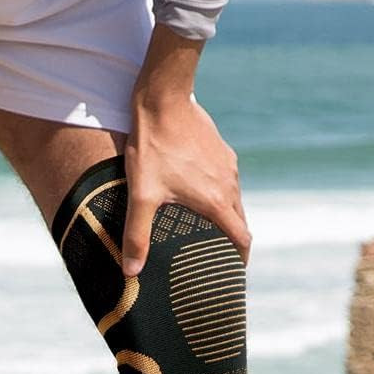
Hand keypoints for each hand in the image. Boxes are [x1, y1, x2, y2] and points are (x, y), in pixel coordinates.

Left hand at [121, 81, 249, 276]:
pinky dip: (218, 194)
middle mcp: (229, 184)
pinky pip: (225, 179)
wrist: (163, 100)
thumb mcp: (141, 195)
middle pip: (240, 221)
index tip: (232, 274)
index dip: (239, 259)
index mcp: (216, 201)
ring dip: (225, 216)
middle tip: (214, 257)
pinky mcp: (221, 150)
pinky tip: (196, 194)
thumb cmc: (152, 148)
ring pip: (233, 199)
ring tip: (205, 230)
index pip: (241, 239)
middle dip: (231, 241)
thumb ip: (137, 234)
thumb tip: (131, 271)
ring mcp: (227, 165)